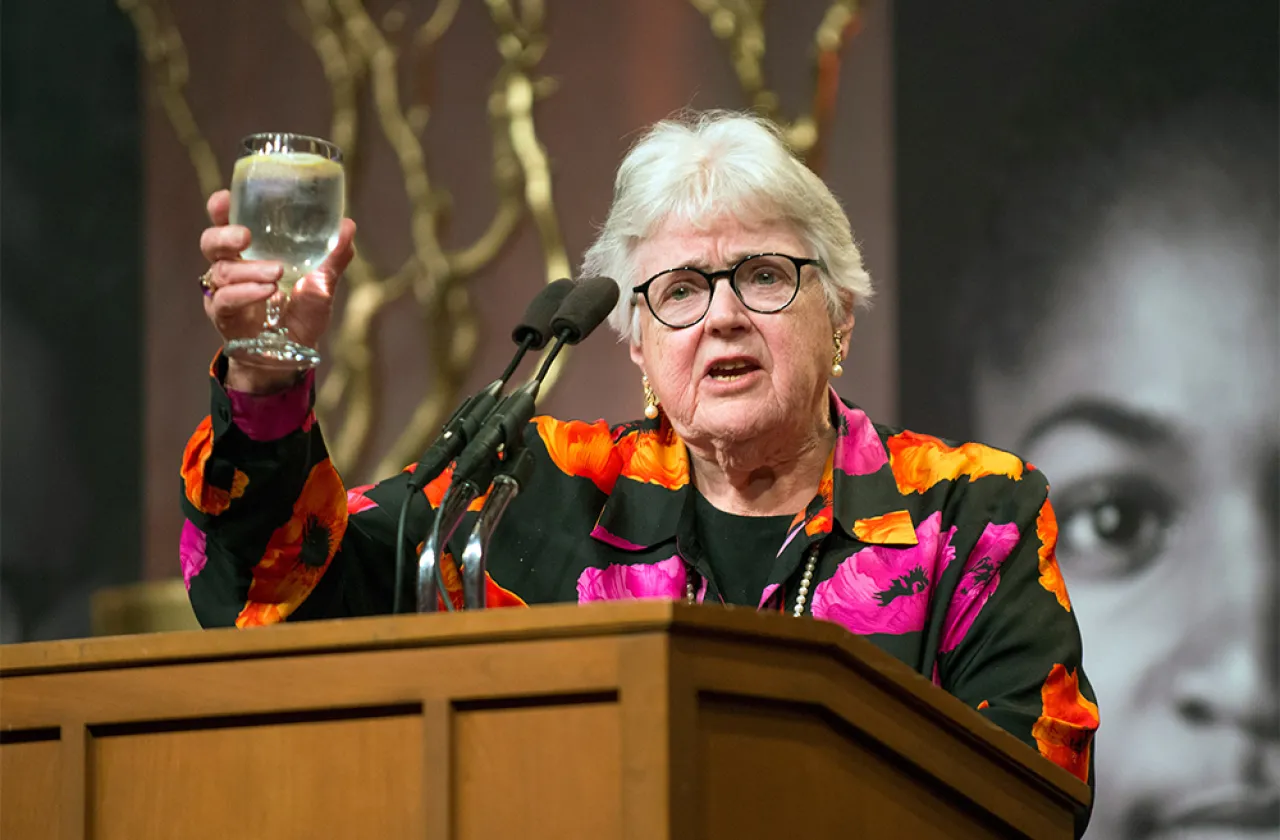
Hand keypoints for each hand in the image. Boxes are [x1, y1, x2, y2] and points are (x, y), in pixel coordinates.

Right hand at [199, 189, 356, 392]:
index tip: (226, 198)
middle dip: (224, 234)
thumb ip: (334, 256)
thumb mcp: (322, 283)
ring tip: (276, 272)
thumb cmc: (302, 313)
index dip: (221, 209)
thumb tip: (348, 225)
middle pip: (211, 243)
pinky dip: (247, 293)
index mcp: (249, 252)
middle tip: (246, 235)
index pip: (226, 223)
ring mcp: (224, 292)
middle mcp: (231, 268)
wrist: (294, 354)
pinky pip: (226, 299)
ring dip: (250, 269)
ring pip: (222, 271)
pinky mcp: (223, 316)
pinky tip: (267, 291)